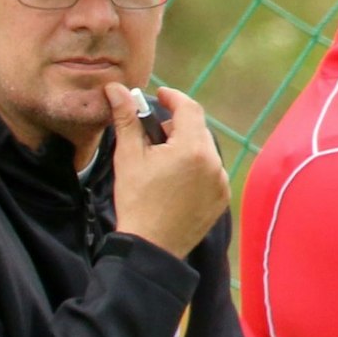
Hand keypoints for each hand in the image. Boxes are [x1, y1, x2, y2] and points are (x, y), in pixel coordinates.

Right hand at [108, 83, 228, 257]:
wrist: (151, 247)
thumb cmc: (136, 201)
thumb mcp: (128, 157)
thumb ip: (127, 119)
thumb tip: (116, 89)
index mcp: (192, 148)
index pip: (189, 108)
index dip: (173, 98)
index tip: (158, 96)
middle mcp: (213, 162)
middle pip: (198, 129)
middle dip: (177, 124)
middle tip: (154, 131)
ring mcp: (220, 182)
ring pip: (205, 150)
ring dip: (187, 146)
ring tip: (163, 159)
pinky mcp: (221, 198)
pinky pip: (211, 171)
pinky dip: (195, 167)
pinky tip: (176, 179)